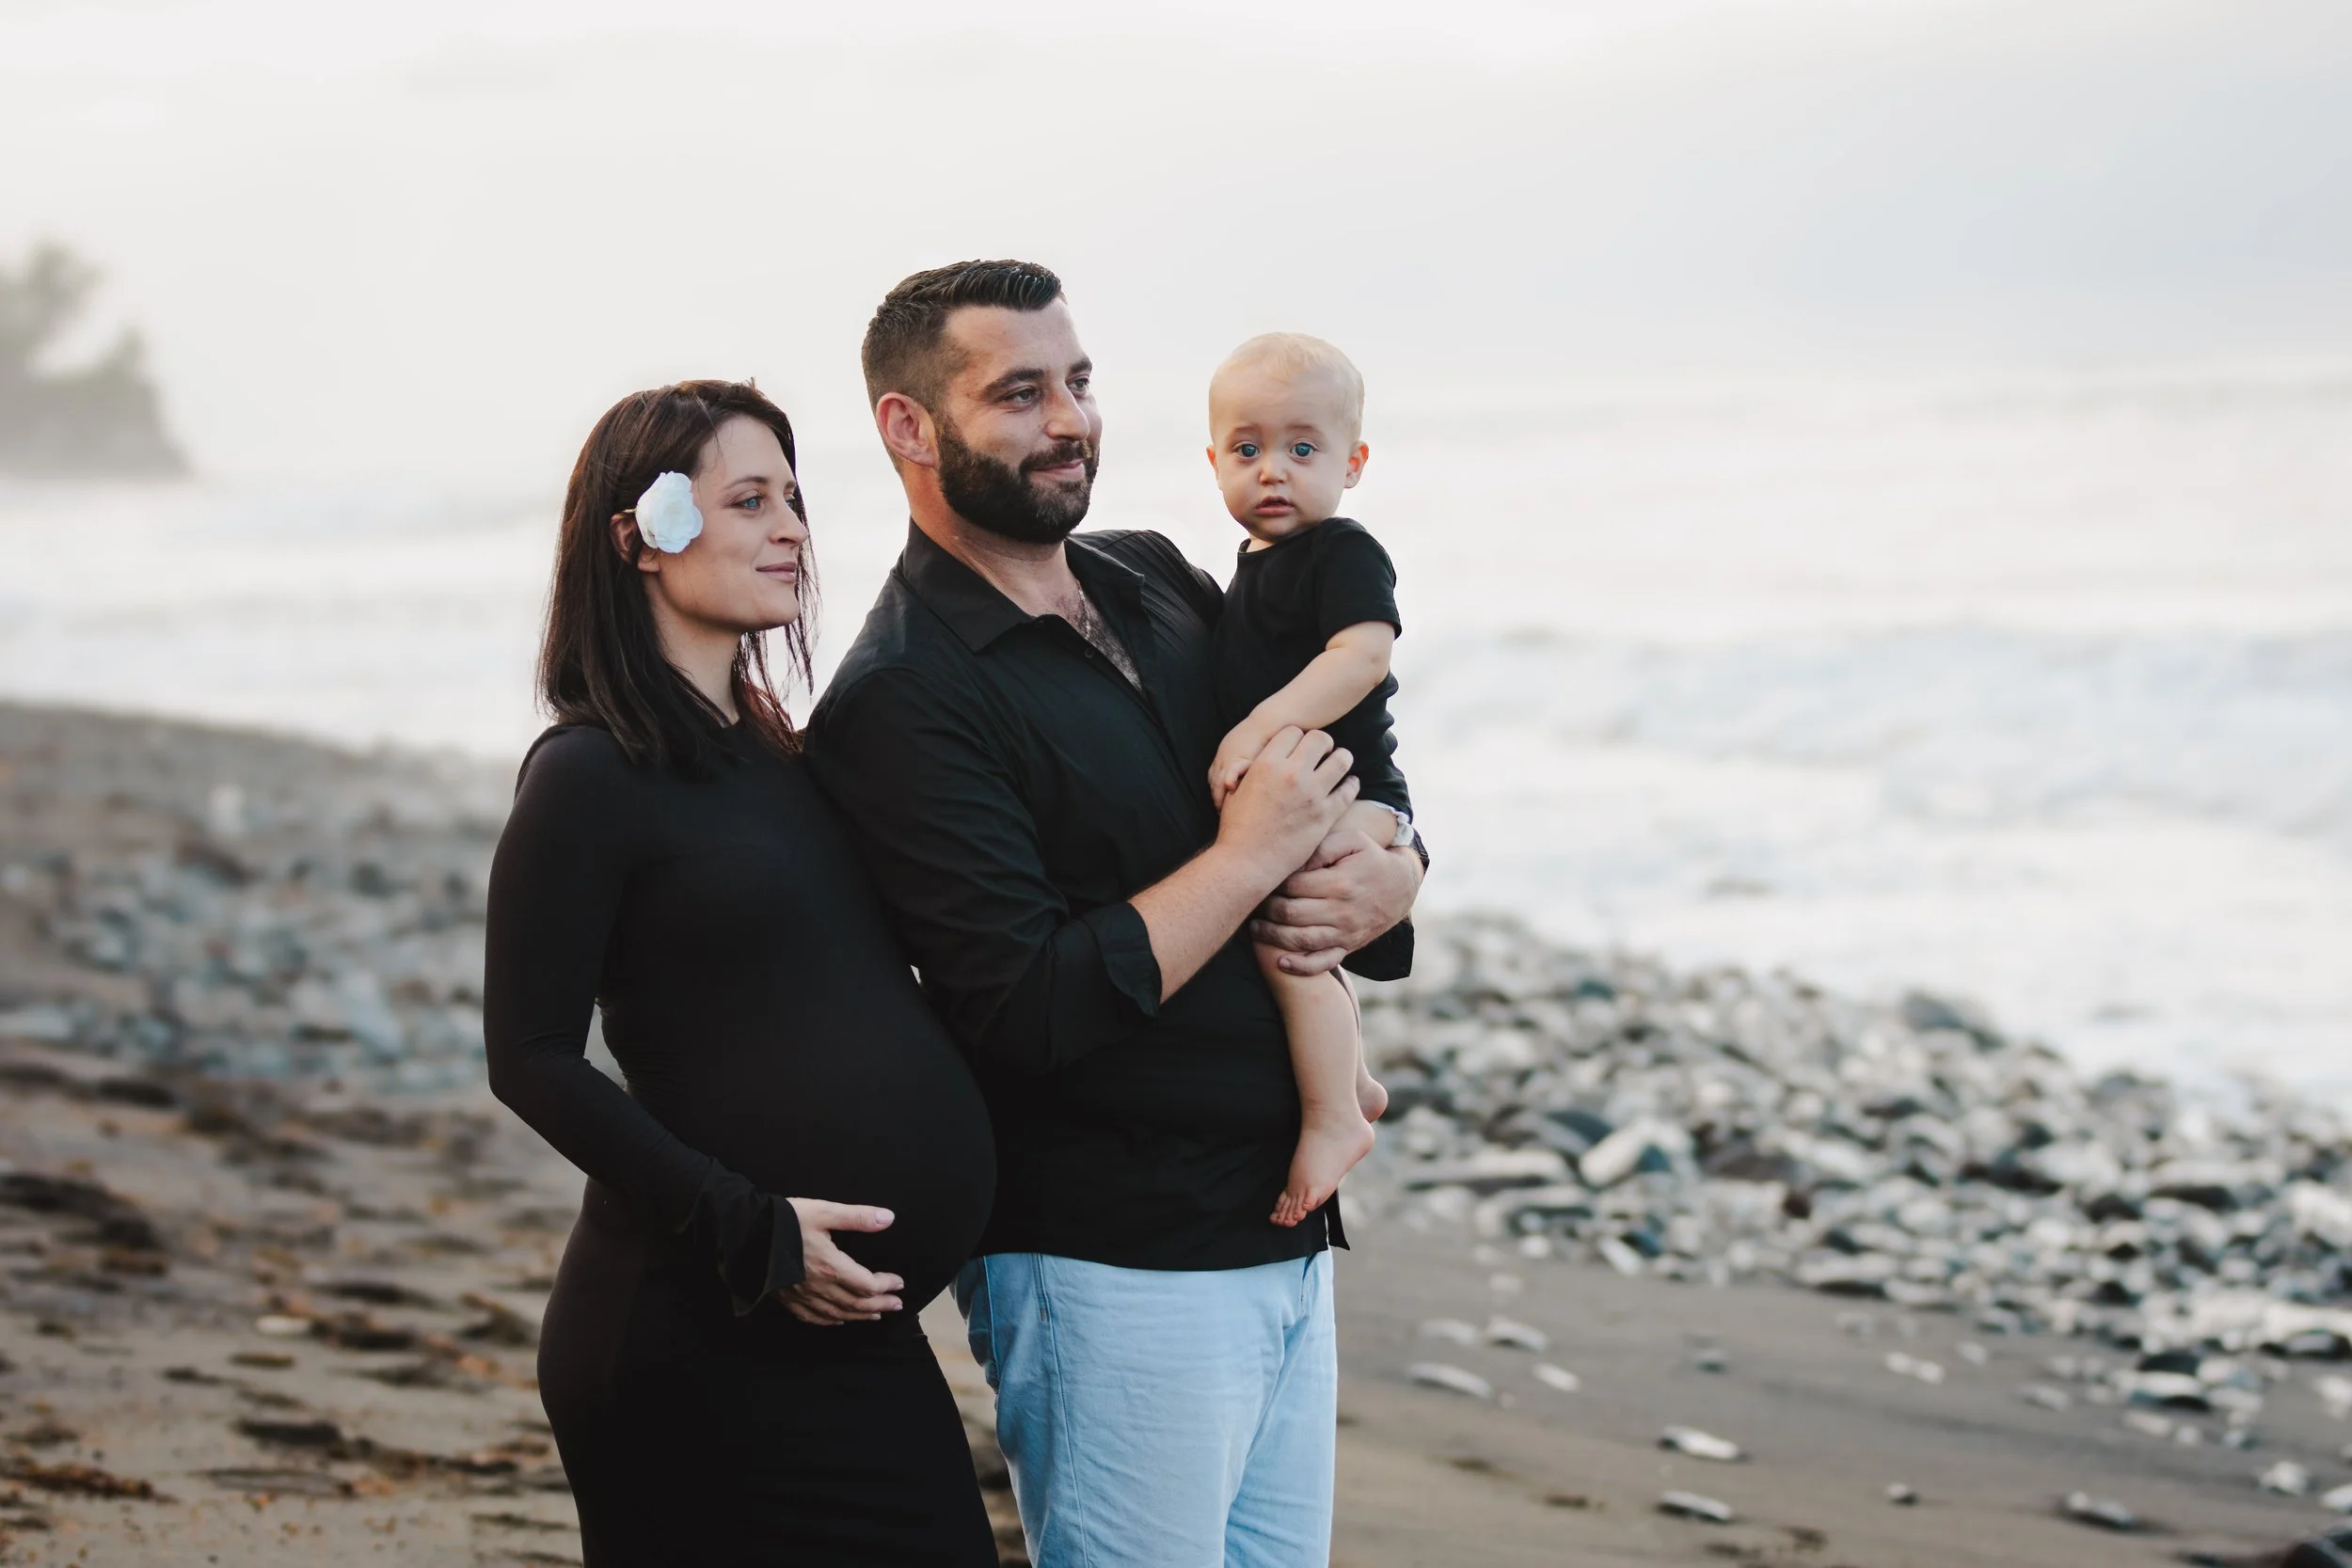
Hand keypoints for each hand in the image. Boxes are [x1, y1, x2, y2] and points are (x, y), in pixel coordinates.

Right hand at [779, 1199, 904, 1325]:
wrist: (746, 1234)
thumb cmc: (786, 1220)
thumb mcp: (824, 1211)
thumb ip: (857, 1217)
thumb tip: (888, 1218)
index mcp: (832, 1267)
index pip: (867, 1285)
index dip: (886, 1285)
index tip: (899, 1283)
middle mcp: (819, 1287)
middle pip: (856, 1304)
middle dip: (880, 1304)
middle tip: (897, 1304)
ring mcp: (802, 1297)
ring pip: (838, 1313)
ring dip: (860, 1315)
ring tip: (876, 1314)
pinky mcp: (788, 1299)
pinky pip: (814, 1317)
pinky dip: (832, 1320)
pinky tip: (838, 1319)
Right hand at [1213, 727, 1358, 883]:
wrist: (1247, 862)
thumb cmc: (1237, 827)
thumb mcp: (1237, 790)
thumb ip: (1251, 769)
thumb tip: (1261, 758)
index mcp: (1267, 763)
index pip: (1293, 731)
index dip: (1297, 737)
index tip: (1299, 746)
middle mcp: (1291, 774)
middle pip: (1320, 739)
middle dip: (1322, 743)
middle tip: (1322, 751)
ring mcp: (1312, 794)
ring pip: (1341, 760)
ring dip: (1341, 759)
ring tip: (1338, 763)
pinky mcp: (1326, 815)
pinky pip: (1349, 790)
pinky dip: (1351, 784)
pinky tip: (1347, 784)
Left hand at [1248, 827, 1421, 974]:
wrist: (1401, 887)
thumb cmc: (1370, 858)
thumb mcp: (1352, 840)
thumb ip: (1322, 847)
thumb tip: (1296, 863)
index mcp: (1340, 883)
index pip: (1293, 886)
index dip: (1273, 883)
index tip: (1263, 878)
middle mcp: (1341, 911)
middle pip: (1291, 914)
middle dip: (1267, 909)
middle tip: (1255, 902)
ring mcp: (1345, 933)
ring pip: (1301, 941)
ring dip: (1273, 936)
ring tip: (1255, 928)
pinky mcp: (1348, 947)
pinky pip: (1322, 963)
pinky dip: (1301, 967)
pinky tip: (1281, 962)